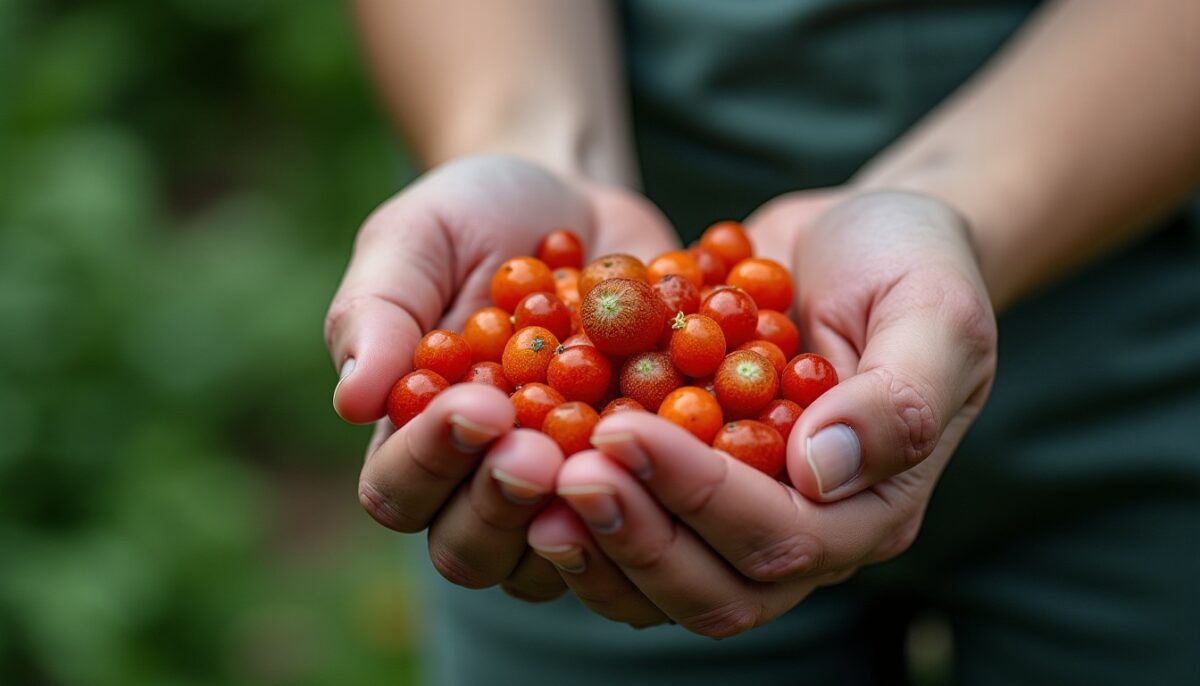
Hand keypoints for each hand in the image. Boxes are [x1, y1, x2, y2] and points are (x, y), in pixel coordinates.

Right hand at [325, 154, 677, 599]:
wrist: (577, 204)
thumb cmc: (476, 218)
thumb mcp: (417, 238)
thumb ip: (378, 309)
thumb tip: (351, 399)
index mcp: (413, 441)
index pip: (398, 488)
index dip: (431, 460)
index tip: (478, 404)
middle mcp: (483, 487)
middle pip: (474, 549)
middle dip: (502, 503)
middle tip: (539, 449)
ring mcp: (566, 494)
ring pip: (561, 558)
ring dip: (584, 517)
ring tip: (613, 453)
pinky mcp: (641, 482)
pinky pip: (654, 518)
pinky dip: (671, 493)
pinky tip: (696, 445)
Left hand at [526, 190, 996, 633]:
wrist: (861, 236)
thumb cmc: (912, 264)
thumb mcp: (935, 311)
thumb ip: (898, 397)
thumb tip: (822, 473)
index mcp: (870, 508)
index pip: (783, 537)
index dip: (700, 496)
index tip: (623, 431)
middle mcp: (805, 532)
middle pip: (714, 585)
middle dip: (634, 534)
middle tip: (561, 471)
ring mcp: (742, 516)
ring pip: (661, 583)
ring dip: (594, 544)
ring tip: (526, 481)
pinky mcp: (692, 489)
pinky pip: (631, 531)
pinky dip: (577, 514)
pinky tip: (524, 463)